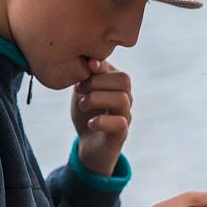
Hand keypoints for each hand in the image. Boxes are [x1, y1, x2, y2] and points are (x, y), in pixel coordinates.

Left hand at [71, 58, 131, 175]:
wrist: (89, 145)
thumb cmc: (87, 113)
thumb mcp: (83, 90)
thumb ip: (87, 75)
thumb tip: (91, 61)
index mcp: (117, 85)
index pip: (114, 68)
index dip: (97, 68)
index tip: (80, 75)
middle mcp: (126, 98)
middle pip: (124, 80)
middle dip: (97, 82)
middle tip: (80, 90)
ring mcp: (126, 115)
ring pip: (122, 99)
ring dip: (96, 99)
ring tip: (82, 105)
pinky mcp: (122, 133)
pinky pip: (119, 123)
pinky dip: (101, 121)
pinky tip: (90, 123)